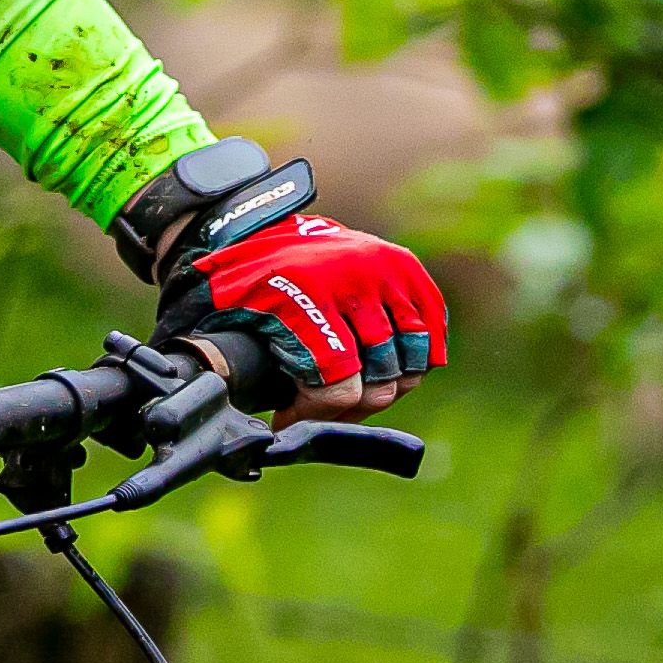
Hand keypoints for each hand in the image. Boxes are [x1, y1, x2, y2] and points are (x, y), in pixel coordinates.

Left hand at [162, 211, 450, 424]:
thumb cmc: (244, 282)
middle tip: (324, 409)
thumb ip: (245, 367)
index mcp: (305, 289)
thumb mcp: (231, 317)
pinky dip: (418, 358)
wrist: (263, 227)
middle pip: (380, 379)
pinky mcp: (405, 267)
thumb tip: (276, 435)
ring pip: (411, 361)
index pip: (338, 382)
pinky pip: (431, 330)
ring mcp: (384, 269)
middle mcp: (352, 275)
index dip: (316, 414)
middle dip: (350, 407)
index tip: (289, 420)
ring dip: (387, 387)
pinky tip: (386, 369)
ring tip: (354, 392)